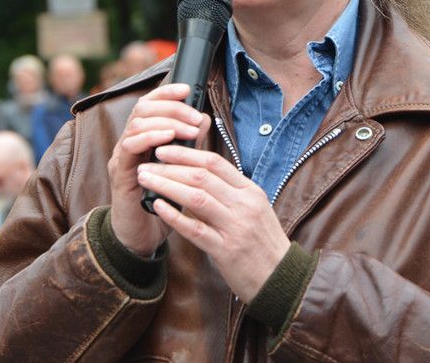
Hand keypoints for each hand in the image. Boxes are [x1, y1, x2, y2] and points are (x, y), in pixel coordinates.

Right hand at [108, 83, 208, 256]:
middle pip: (143, 108)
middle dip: (172, 108)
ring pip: (137, 124)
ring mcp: (123, 157)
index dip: (166, 93)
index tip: (187, 89)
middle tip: (195, 117)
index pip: (150, 105)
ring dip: (166, 122)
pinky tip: (168, 138)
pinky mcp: (120, 174)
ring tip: (188, 129)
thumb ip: (188, 143)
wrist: (142, 236)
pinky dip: (149, 137)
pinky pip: (129, 147)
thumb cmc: (162, 202)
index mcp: (143, 138)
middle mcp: (130, 143)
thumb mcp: (180, 169)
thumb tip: (203, 118)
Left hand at [139, 145, 289, 301]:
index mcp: (251, 192)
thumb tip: (196, 178)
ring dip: (167, 185)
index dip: (186, 153)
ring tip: (146, 179)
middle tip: (147, 163)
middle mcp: (244, 205)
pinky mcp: (226, 251)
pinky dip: (174, 216)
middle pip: (202, 176)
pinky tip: (157, 207)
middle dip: (170, 167)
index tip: (164, 149)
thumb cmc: (264, 244)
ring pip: (196, 198)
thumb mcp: (254, 211)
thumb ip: (230, 194)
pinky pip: (195, 229)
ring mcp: (236, 227)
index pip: (215, 163)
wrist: (283, 280)